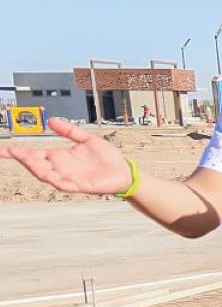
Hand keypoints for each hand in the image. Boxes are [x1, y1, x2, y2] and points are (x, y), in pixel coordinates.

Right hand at [1, 117, 133, 193]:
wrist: (124, 171)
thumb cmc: (107, 158)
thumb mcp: (87, 139)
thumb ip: (69, 130)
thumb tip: (51, 120)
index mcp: (59, 157)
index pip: (34, 154)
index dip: (19, 153)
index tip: (4, 149)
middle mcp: (61, 168)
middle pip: (36, 165)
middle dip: (24, 159)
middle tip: (12, 153)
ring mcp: (69, 178)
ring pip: (47, 176)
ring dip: (36, 169)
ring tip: (27, 161)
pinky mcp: (81, 186)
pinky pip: (65, 185)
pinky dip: (57, 181)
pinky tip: (49, 176)